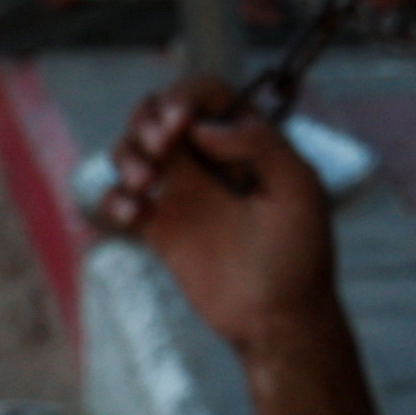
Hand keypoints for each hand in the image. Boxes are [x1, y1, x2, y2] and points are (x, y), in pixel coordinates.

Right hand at [91, 77, 342, 362]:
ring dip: (126, 154)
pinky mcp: (159, 229)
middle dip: (148, 117)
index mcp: (246, 142)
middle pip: (158, 111)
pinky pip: (120, 199)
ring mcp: (182, 193)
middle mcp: (209, 160)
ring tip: (146, 184)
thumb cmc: (299, 254)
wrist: (278, 320)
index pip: (206, 94)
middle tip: (161, 146)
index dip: (185, 96)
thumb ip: (259, 144)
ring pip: (132, 149)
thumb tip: (203, 127)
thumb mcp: (298, 189)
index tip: (180, 125)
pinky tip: (136, 215)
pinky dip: (115, 199)